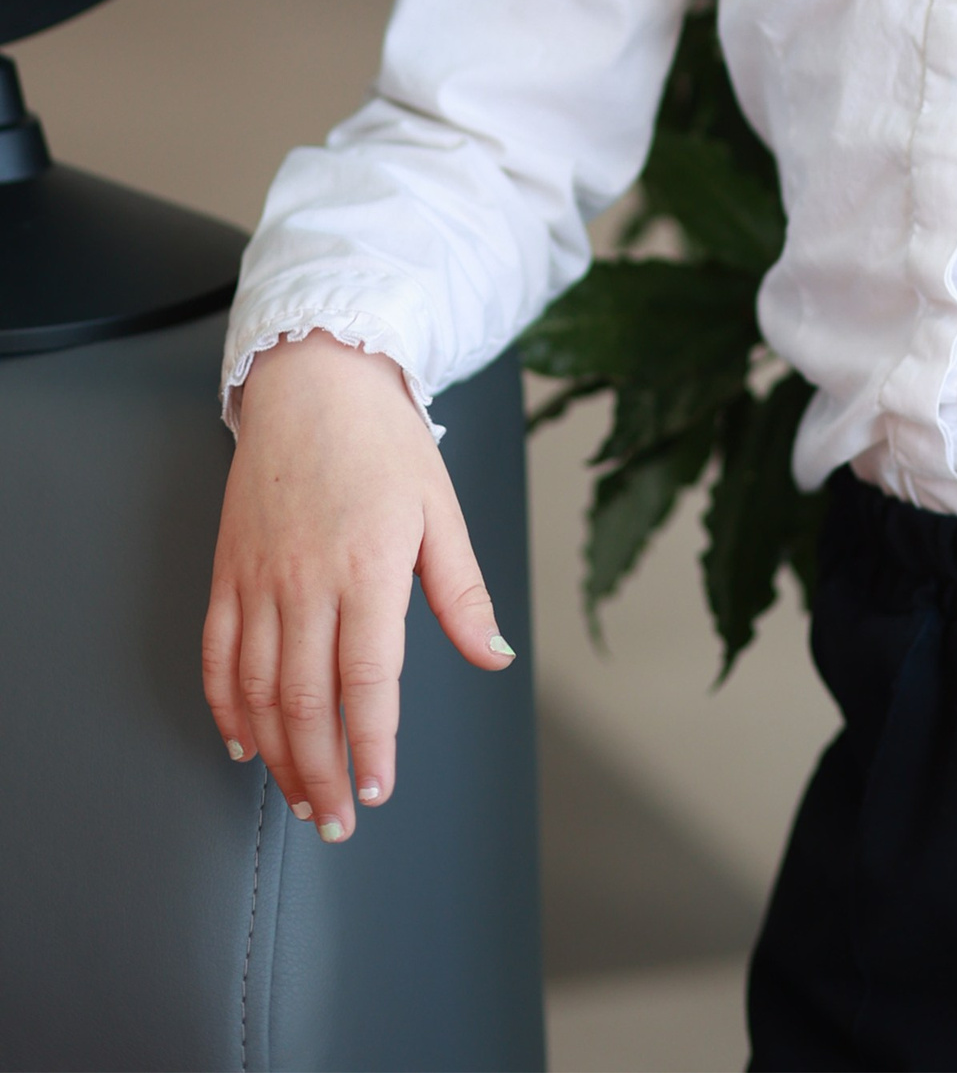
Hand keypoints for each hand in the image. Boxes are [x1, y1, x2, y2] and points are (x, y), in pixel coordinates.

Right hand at [202, 332, 514, 841]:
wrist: (313, 379)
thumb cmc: (383, 441)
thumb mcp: (440, 508)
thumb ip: (462, 592)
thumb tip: (494, 656)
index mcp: (368, 566)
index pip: (367, 678)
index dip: (371, 744)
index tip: (377, 790)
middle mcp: (306, 580)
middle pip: (305, 700)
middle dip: (321, 771)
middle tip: (336, 820)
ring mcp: (258, 578)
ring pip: (258, 690)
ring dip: (277, 754)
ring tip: (300, 797)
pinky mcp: (227, 572)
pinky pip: (217, 655)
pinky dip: (227, 708)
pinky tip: (246, 742)